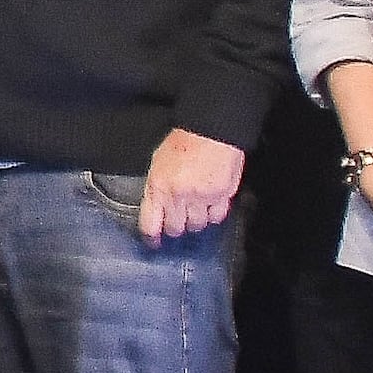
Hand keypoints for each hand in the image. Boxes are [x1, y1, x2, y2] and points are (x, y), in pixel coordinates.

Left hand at [138, 125, 244, 243]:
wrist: (211, 131)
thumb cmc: (183, 142)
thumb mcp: (158, 163)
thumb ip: (157, 187)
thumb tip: (156, 208)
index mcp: (158, 186)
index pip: (151, 223)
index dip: (152, 237)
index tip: (153, 242)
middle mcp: (178, 195)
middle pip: (176, 228)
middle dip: (175, 227)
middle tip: (177, 221)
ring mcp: (201, 197)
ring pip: (197, 225)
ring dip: (194, 221)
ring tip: (194, 210)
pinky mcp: (222, 196)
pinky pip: (216, 217)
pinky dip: (213, 215)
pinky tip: (209, 206)